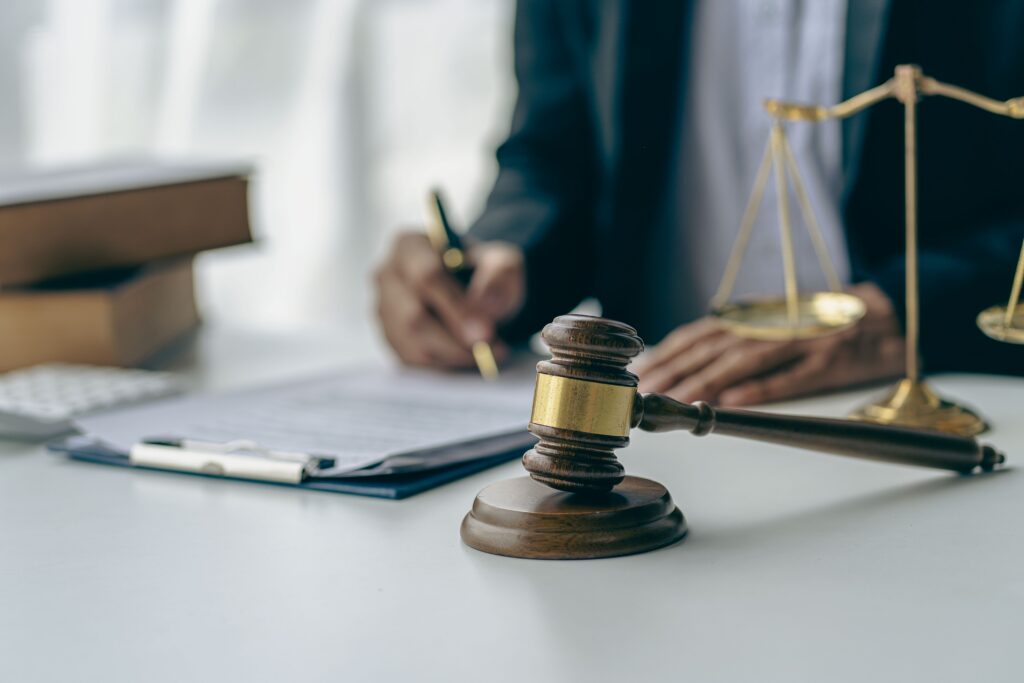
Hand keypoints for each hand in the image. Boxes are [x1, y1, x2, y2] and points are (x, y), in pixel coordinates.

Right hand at [374, 232, 524, 368]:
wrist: (477, 291)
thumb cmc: (486, 273)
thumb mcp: (504, 264)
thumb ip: (499, 277)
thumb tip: (485, 305)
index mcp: (409, 246)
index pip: (425, 276)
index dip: (455, 308)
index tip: (485, 332)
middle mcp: (387, 276)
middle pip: (413, 316)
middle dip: (455, 339)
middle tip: (491, 350)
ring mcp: (384, 310)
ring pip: (412, 344)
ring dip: (454, 355)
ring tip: (489, 353)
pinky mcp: (390, 338)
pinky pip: (413, 360)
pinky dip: (445, 364)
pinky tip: (470, 357)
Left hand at [634, 283, 904, 405]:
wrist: (891, 311)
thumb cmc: (824, 321)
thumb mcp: (775, 320)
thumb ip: (737, 336)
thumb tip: (691, 358)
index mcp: (756, 316)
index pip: (701, 334)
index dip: (669, 352)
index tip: (642, 372)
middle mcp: (772, 325)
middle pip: (715, 348)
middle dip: (677, 370)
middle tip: (648, 393)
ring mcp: (801, 342)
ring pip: (745, 361)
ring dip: (707, 381)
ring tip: (679, 400)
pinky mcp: (830, 362)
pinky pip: (791, 377)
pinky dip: (760, 389)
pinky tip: (733, 402)